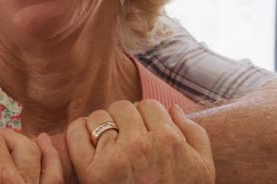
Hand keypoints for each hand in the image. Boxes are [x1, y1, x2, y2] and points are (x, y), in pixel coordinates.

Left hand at [66, 100, 214, 182]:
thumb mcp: (201, 169)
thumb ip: (194, 134)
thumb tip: (173, 108)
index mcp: (168, 140)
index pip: (148, 106)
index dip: (145, 117)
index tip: (142, 131)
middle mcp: (140, 146)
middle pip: (122, 108)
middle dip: (123, 120)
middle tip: (124, 138)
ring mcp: (114, 158)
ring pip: (98, 117)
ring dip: (101, 127)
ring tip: (107, 145)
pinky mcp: (91, 172)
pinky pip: (76, 133)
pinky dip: (78, 132)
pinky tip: (86, 143)